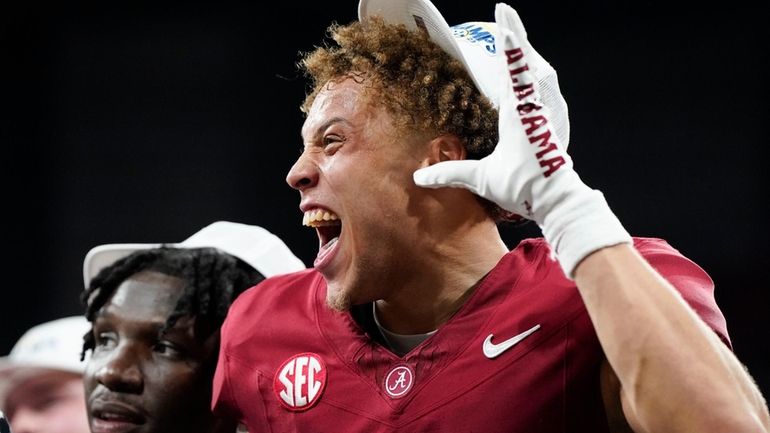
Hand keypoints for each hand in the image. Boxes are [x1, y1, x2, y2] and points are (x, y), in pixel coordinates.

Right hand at [415, 3, 629, 276]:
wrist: (558, 200)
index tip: (503, 13)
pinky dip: (526, 73)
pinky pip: (535, 87)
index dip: (509, 40)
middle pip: (526, 61)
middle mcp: (531, 106)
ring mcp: (539, 112)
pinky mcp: (542, 120)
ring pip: (534, 72)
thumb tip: (419, 175)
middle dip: (515, 36)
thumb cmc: (526, 186)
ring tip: (511, 37)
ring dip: (522, 53)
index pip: (514, 67)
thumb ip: (452, 173)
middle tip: (505, 12)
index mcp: (519, 112)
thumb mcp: (485, 179)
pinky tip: (519, 75)